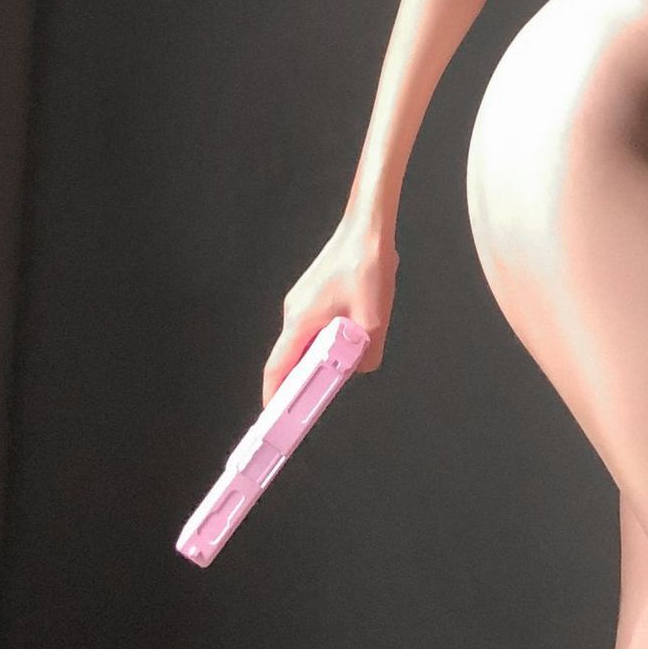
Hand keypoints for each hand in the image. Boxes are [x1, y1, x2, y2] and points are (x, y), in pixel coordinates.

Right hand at [263, 217, 398, 405]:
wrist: (368, 227)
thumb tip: (361, 368)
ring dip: (319, 357)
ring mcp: (302, 300)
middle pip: (289, 357)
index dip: (274, 398)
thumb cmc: (367, 267)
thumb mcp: (373, 320)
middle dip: (300, 382)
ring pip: (305, 340)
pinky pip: (314, 326)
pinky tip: (348, 340)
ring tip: (338, 370)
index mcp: (300, 320)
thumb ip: (366, 354)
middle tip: (311, 405)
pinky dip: (325, 340)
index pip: (277, 369)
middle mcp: (294, 311)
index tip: (274, 421)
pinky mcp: (314, 293)